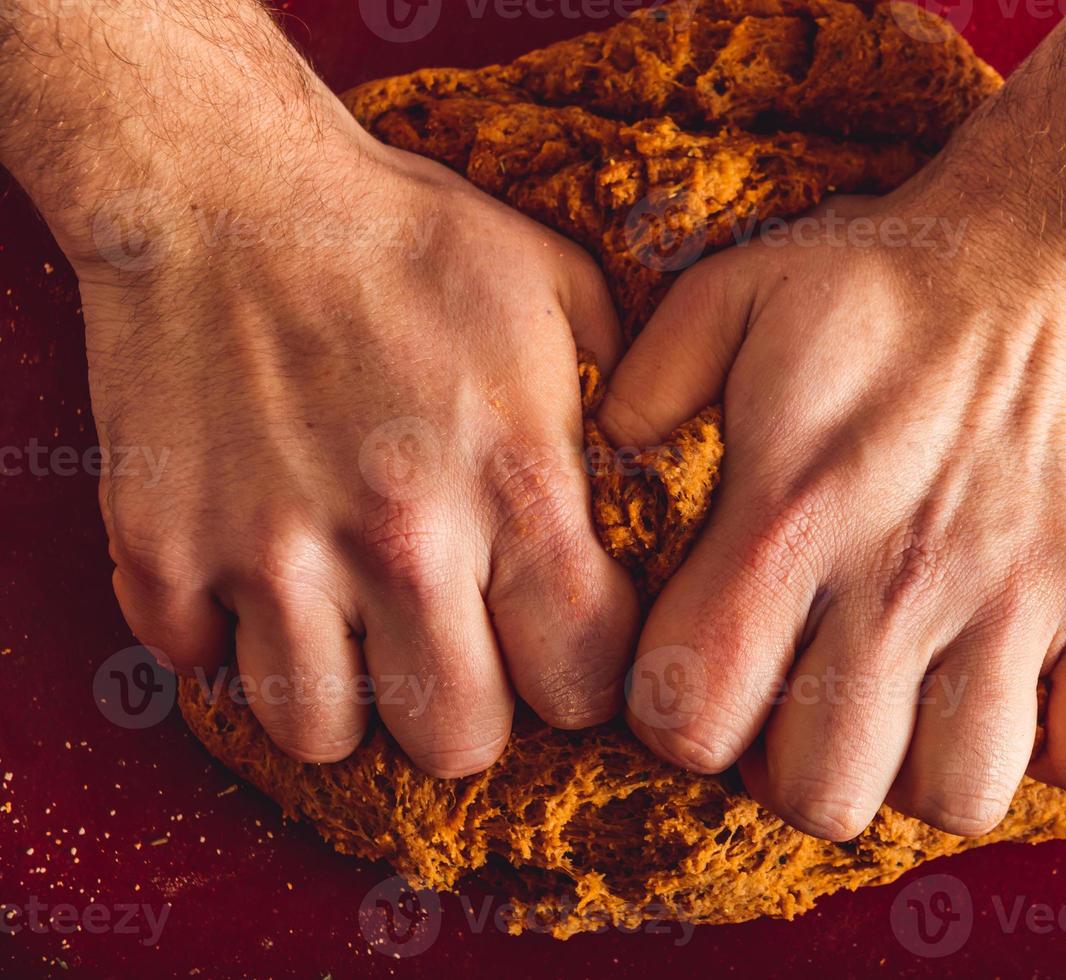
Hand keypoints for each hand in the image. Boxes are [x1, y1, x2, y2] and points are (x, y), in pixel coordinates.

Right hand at [81, 136, 637, 776]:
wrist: (223, 185)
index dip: (578, 675)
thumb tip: (663, 476)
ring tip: (350, 628)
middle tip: (450, 652)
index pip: (583, 681)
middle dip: (467, 710)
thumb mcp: (559, 289)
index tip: (553, 647)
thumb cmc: (404, 236)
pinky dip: (225, 642)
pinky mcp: (165, 550)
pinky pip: (198, 669)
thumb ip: (627, 398)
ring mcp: (273, 554)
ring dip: (343, 694)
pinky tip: (256, 578)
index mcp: (518, 486)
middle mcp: (403, 542)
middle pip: (458, 741)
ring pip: (323, 733)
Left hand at [599, 182, 1065, 838]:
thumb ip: (649, 379)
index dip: (680, 725)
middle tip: (812, 710)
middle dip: (797, 776)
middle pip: (824, 792)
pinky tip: (1020, 702)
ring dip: (923, 777)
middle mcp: (895, 580)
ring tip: (914, 713)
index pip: (694, 714)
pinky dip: (1055, 756)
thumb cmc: (890, 274)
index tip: (706, 685)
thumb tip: (604, 457)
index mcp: (788, 517)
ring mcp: (1013, 598)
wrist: (1059, 241)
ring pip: (958, 794)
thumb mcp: (738, 291)